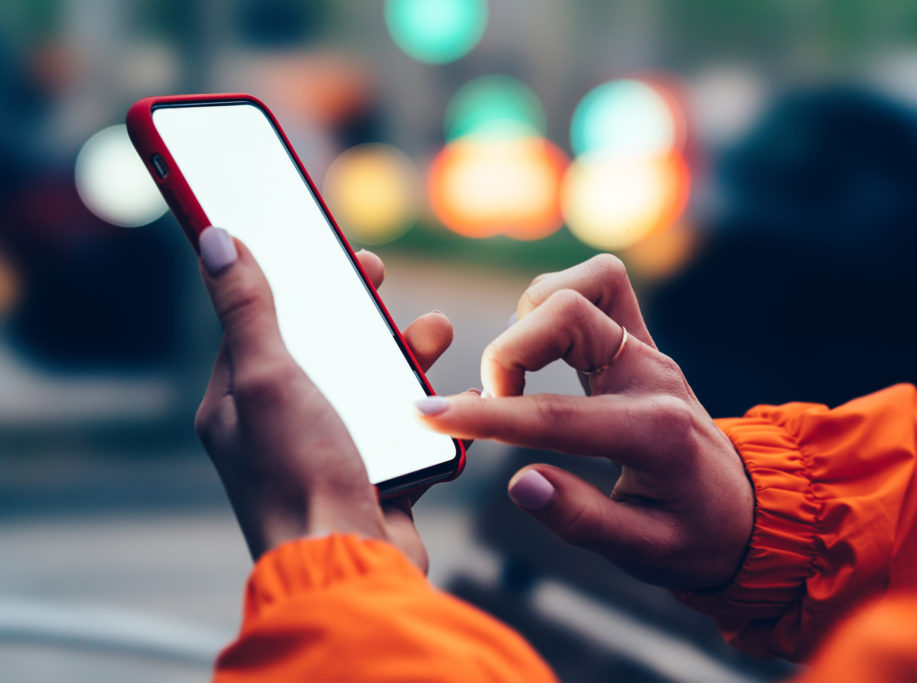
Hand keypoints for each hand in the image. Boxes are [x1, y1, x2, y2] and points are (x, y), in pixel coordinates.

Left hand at [194, 227, 453, 568]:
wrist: (349, 565)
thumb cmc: (297, 476)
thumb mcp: (267, 380)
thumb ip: (247, 310)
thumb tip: (214, 239)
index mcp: (239, 404)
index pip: (258, 326)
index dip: (290, 284)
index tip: (323, 252)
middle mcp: (280, 427)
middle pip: (322, 351)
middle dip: (357, 314)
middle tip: (378, 279)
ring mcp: (330, 452)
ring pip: (370, 386)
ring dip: (402, 354)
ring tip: (436, 331)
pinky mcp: (374, 475)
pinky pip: (403, 427)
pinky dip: (427, 407)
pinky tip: (451, 394)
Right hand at [415, 254, 753, 590]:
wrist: (742, 508)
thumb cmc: (693, 536)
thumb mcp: (644, 552)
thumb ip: (581, 519)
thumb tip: (519, 483)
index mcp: (654, 432)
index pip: (556, 415)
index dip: (485, 416)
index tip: (427, 416)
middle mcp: (652, 376)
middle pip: (567, 312)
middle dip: (509, 352)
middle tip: (494, 404)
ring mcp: (648, 350)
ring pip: (582, 284)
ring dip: (530, 318)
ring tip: (516, 375)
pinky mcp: (640, 340)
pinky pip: (601, 283)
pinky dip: (556, 298)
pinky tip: (539, 344)